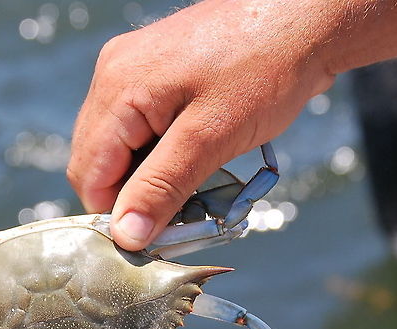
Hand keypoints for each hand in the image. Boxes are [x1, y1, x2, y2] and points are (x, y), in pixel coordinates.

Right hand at [67, 0, 337, 249]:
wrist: (308, 18)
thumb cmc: (266, 67)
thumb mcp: (211, 138)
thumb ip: (162, 188)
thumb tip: (126, 236)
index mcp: (118, 88)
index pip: (88, 175)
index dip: (115, 215)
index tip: (152, 239)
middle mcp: (114, 74)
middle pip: (97, 162)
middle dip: (131, 196)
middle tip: (178, 218)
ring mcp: (134, 69)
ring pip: (119, 148)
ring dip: (148, 177)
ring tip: (192, 187)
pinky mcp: (156, 72)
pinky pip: (140, 127)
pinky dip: (160, 153)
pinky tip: (194, 159)